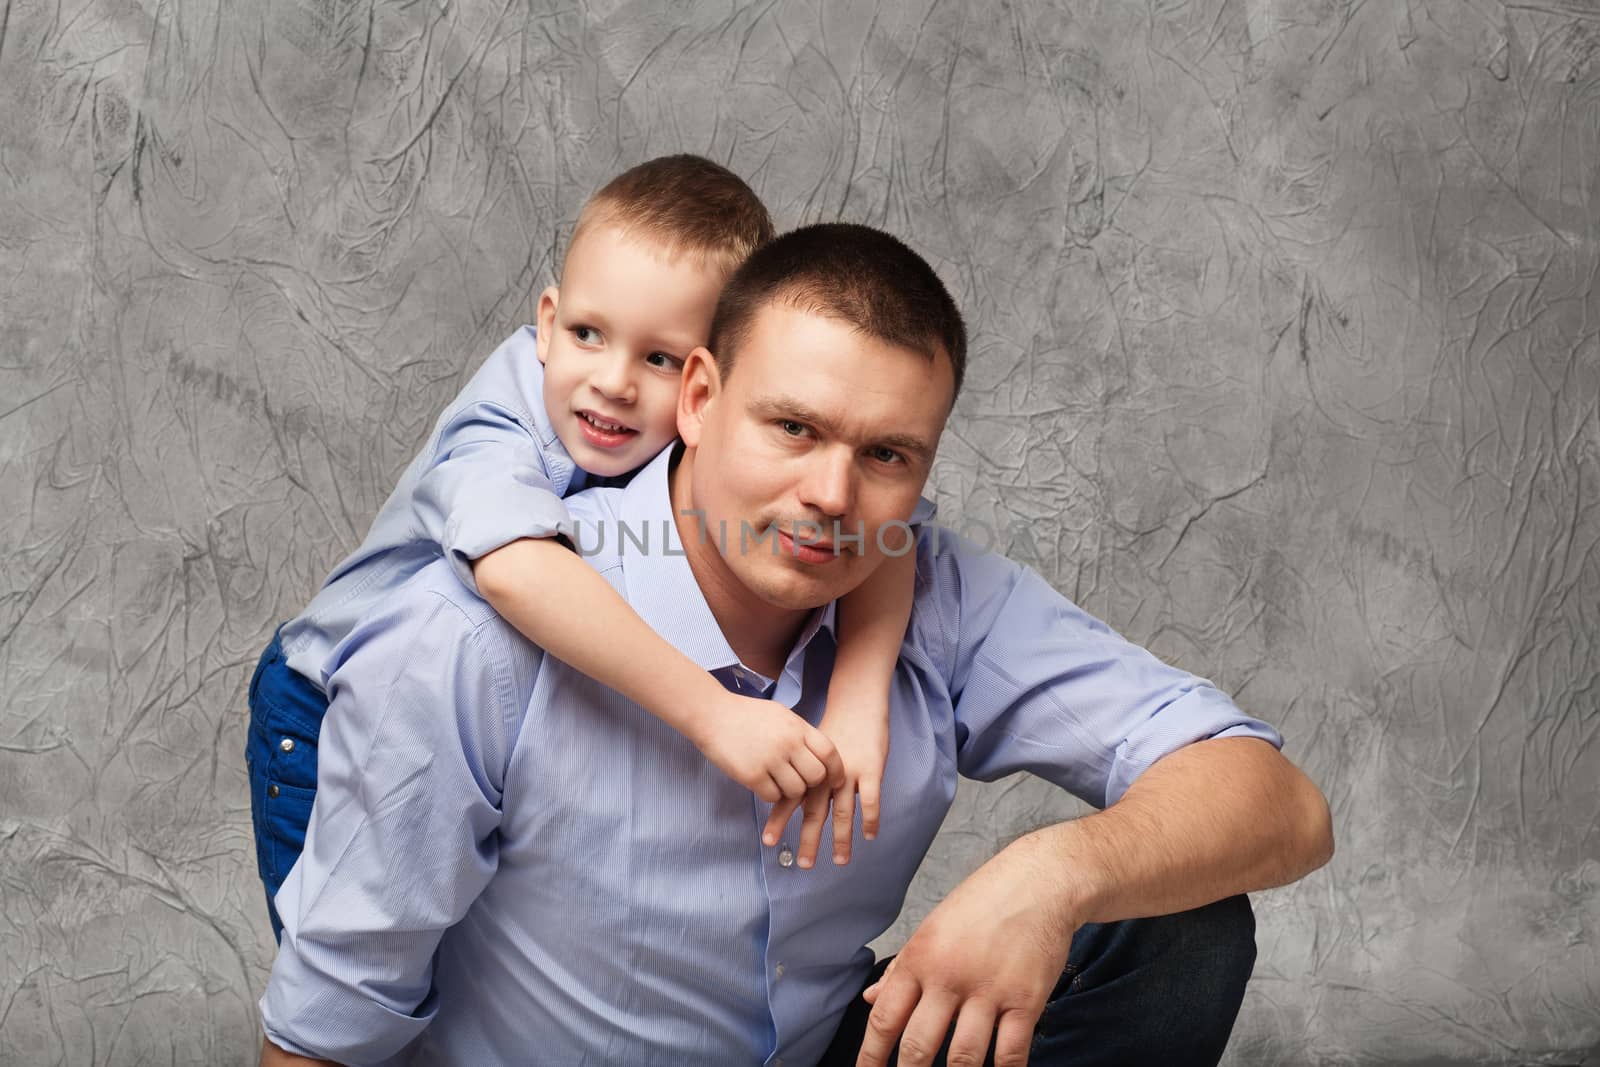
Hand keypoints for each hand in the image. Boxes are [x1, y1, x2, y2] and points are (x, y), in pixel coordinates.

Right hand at [688, 687, 844, 803]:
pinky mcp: (751, 775)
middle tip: (796, 780)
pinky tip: (761, 783)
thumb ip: (801, 735)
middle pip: (816, 777)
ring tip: (775, 780)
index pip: (829, 752)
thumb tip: (821, 759)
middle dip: (810, 784)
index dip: (836, 770)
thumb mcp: (781, 715)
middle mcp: (787, 743)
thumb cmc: (747, 715)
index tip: (834, 780)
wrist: (711, 714)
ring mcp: (770, 759)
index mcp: (797, 726)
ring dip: (788, 792)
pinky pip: (772, 797)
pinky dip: (769, 794)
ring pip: (795, 791)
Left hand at [762, 701, 888, 866]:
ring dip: (842, 838)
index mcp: (808, 769)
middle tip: (803, 864)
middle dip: (809, 839)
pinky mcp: (872, 768)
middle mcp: (826, 773)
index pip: (789, 799)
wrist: (857, 703)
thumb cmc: (834, 729)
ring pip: (843, 811)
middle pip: (815, 811)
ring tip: (840, 861)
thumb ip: (801, 774)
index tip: (768, 842)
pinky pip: (870, 799)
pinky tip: (870, 836)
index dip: (779, 820)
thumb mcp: (810, 749)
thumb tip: (788, 798)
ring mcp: (849, 772)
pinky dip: (870, 819)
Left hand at [855, 835, 1079, 1066]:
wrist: (1039, 881)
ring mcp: (988, 990)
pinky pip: (1011, 1054)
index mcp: (920, 958)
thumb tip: (870, 998)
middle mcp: (949, 976)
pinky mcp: (1026, 1000)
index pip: (885, 1017)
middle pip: (918, 1047)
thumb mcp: (932, 927)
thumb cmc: (983, 903)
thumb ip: (902, 966)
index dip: (870, 1057)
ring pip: (963, 1058)